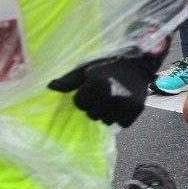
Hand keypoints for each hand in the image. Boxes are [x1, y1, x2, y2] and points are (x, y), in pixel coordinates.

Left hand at [47, 44, 165, 127]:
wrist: (137, 64)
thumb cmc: (108, 65)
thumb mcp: (87, 69)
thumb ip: (69, 80)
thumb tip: (50, 87)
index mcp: (96, 82)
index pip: (79, 104)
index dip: (84, 97)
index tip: (92, 89)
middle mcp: (109, 93)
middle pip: (92, 115)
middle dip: (95, 106)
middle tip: (104, 94)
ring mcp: (123, 103)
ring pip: (106, 122)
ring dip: (107, 114)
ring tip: (114, 99)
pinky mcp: (135, 110)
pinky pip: (121, 124)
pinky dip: (121, 117)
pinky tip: (123, 105)